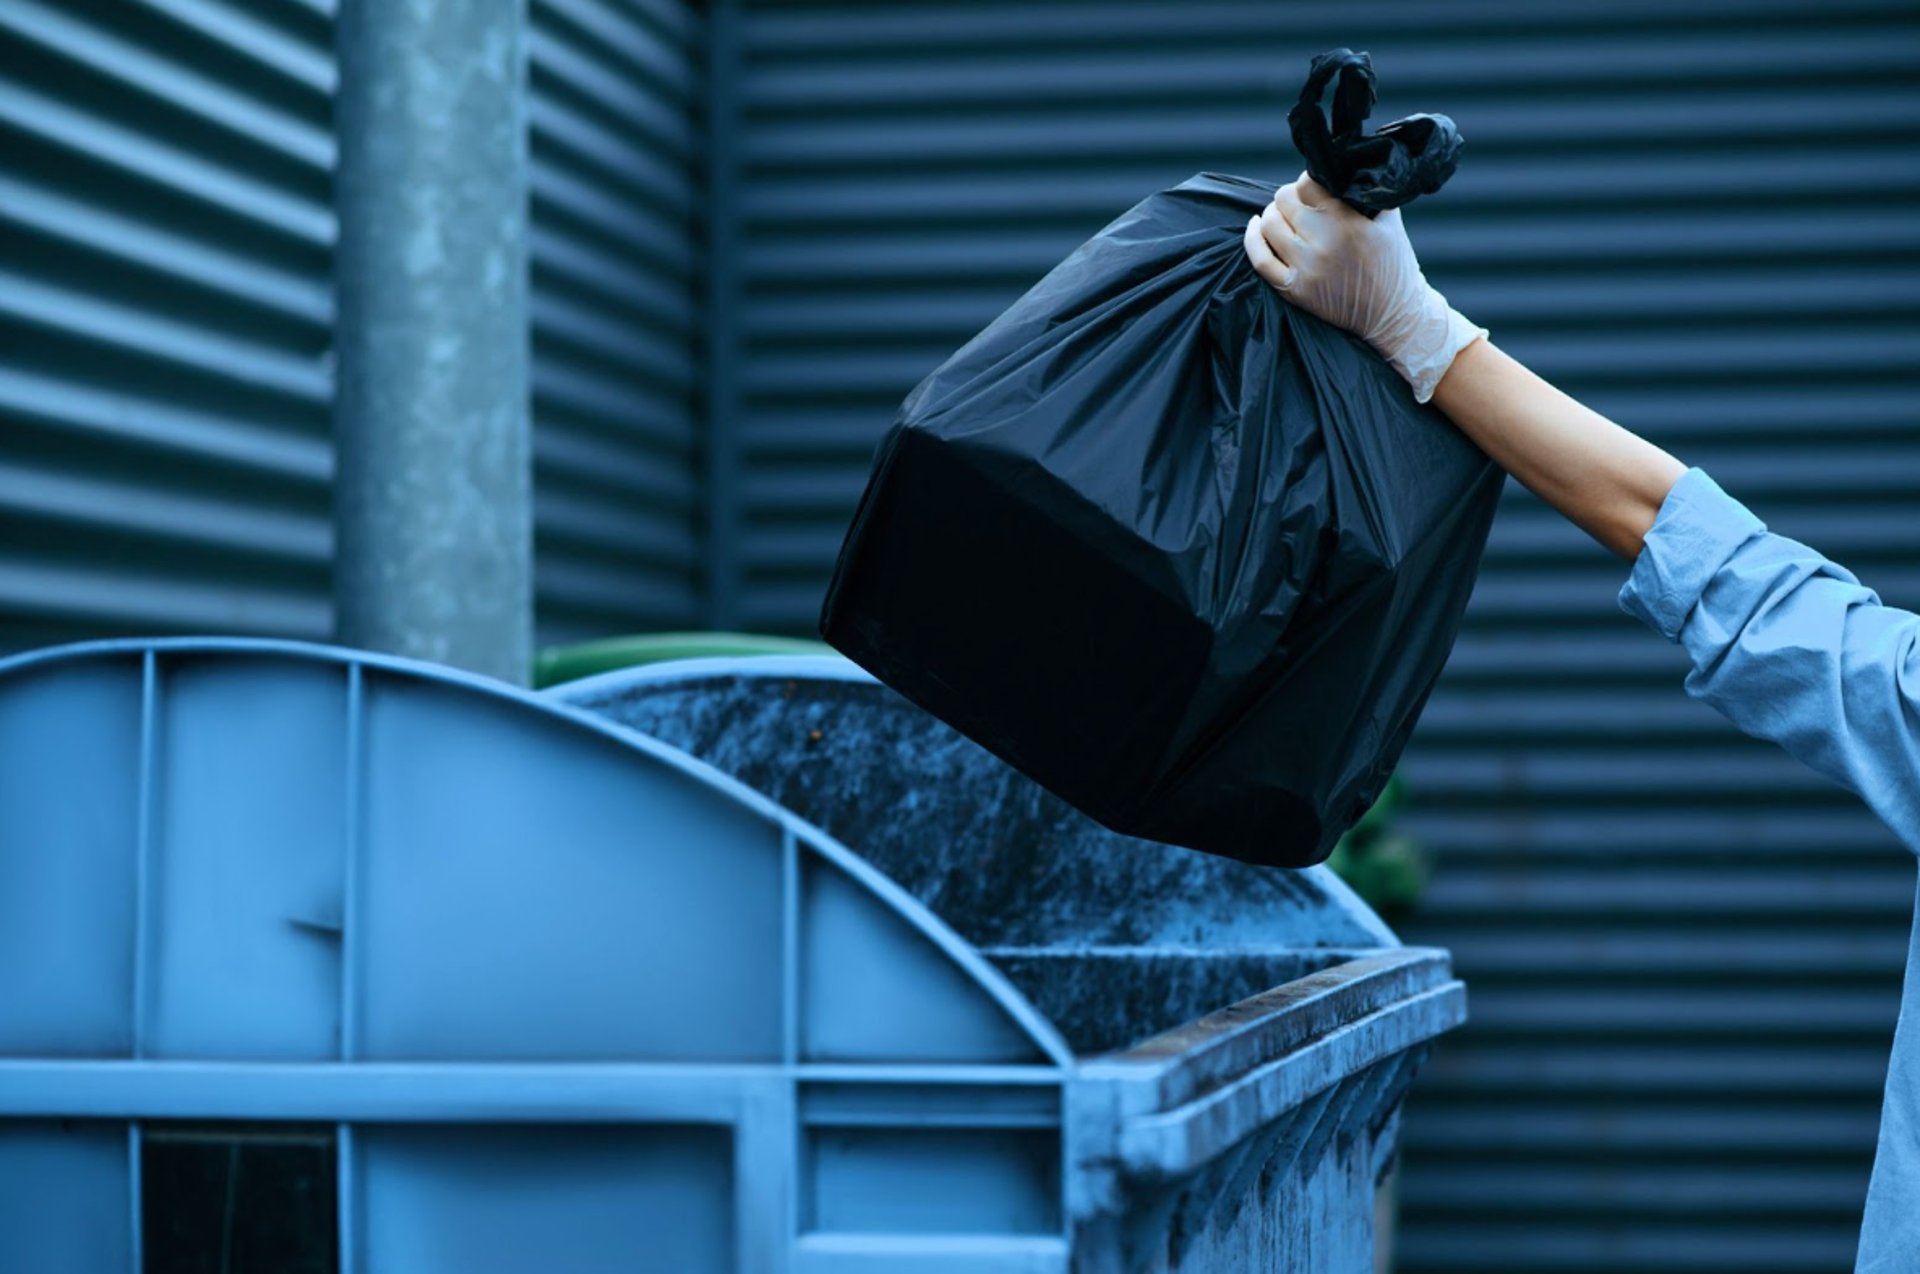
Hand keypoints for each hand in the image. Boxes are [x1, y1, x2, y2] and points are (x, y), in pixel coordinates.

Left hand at [1243, 174, 1484, 402]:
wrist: (1393, 315)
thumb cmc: (1394, 265)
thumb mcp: (1389, 220)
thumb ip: (1367, 193)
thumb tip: (1343, 168)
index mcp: (1348, 221)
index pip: (1309, 183)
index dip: (1308, 180)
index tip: (1313, 186)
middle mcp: (1323, 242)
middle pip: (1284, 200)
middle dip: (1289, 196)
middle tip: (1297, 202)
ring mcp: (1306, 268)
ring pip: (1269, 225)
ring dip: (1271, 215)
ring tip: (1281, 216)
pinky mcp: (1294, 290)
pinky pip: (1259, 259)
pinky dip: (1252, 239)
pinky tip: (1255, 227)